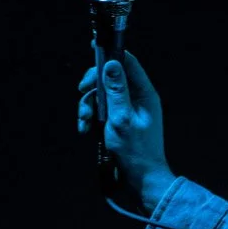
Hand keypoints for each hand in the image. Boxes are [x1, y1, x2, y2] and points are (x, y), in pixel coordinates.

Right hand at [78, 50, 173, 211]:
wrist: (140, 180)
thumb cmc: (135, 151)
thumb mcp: (121, 118)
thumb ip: (115, 90)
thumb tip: (111, 63)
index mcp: (145, 94)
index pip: (128, 63)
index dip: (110, 54)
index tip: (92, 48)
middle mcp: (137, 99)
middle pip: (109, 77)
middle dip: (93, 85)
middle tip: (82, 91)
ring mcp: (126, 111)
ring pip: (100, 95)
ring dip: (88, 106)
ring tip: (85, 122)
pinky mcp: (117, 122)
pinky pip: (99, 111)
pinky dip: (90, 117)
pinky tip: (85, 130)